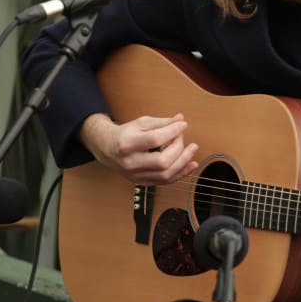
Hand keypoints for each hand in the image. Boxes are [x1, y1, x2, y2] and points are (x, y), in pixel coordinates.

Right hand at [80, 113, 198, 184]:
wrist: (107, 149)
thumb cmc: (125, 134)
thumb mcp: (141, 123)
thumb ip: (162, 122)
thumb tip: (180, 119)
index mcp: (127, 144)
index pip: (154, 139)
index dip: (172, 131)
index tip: (182, 124)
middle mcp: (131, 162)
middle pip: (162, 161)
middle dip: (179, 148)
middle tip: (182, 137)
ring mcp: (136, 175)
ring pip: (165, 175)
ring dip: (183, 162)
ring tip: (192, 149)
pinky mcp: (142, 182)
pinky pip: (165, 182)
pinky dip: (181, 174)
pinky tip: (190, 164)